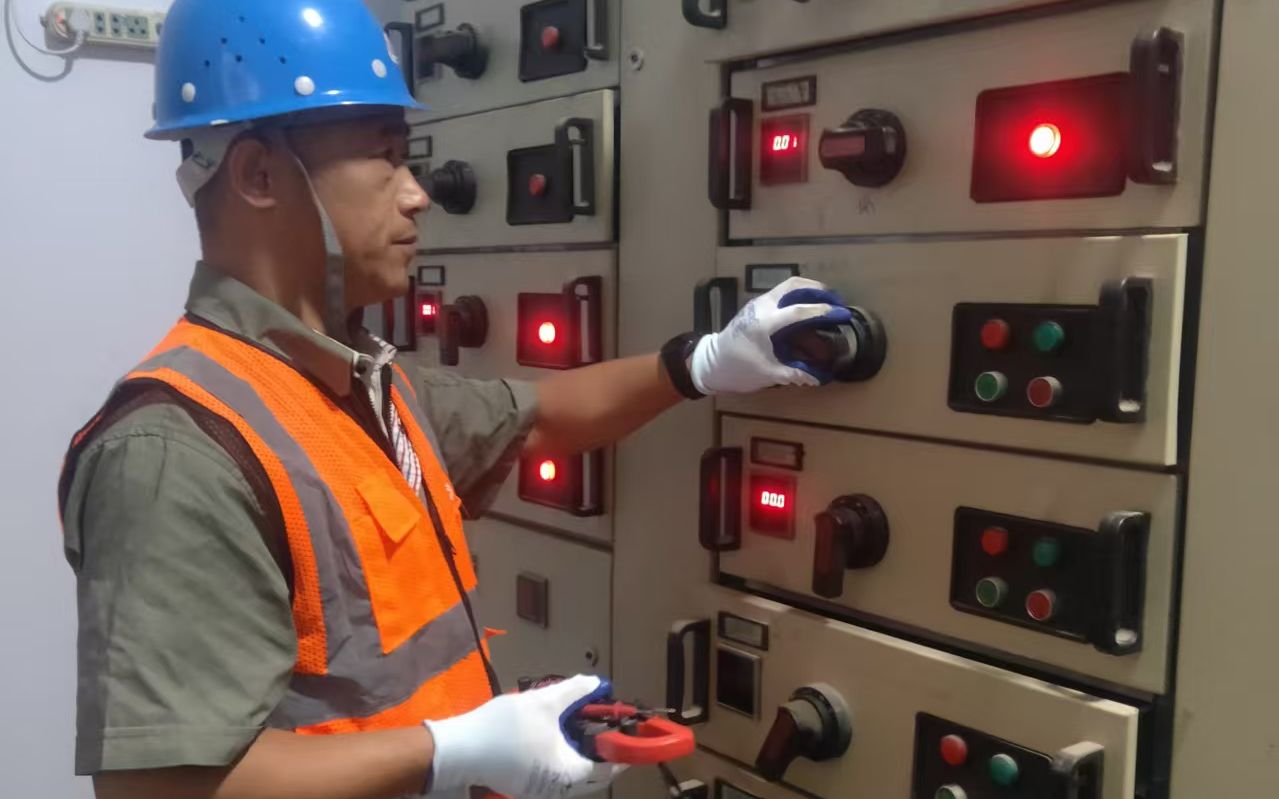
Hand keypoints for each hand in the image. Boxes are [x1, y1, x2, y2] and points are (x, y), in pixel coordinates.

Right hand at [425, 674, 624, 798]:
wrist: (460, 749)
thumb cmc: (506, 728)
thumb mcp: (544, 702)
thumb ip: (575, 691)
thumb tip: (597, 683)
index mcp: (569, 774)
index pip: (609, 766)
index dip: (623, 748)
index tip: (630, 730)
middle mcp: (559, 790)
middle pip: (593, 776)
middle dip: (603, 753)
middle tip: (608, 729)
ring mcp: (540, 792)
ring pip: (574, 778)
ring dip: (583, 757)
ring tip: (586, 731)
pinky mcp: (525, 787)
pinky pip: (557, 777)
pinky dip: (565, 761)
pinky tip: (559, 740)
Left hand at [689, 277, 851, 393]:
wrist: (710, 362)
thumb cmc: (737, 369)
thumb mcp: (767, 374)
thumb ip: (793, 374)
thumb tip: (817, 379)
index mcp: (764, 324)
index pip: (798, 311)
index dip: (822, 311)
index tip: (841, 313)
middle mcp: (761, 307)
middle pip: (793, 286)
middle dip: (817, 289)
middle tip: (835, 300)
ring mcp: (757, 303)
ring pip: (787, 286)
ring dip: (807, 289)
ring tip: (825, 301)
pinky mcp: (756, 306)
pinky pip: (781, 293)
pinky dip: (797, 295)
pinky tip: (807, 307)